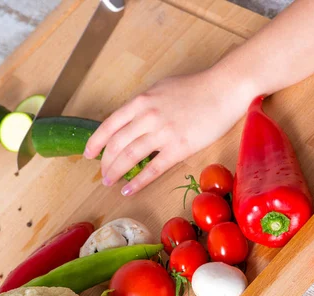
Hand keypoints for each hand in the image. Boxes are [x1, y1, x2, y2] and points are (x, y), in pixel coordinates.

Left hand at [83, 66, 253, 195]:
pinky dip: (137, 182)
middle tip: (102, 173)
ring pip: (129, 158)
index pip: (109, 126)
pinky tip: (128, 190)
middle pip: (116, 145)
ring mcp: (162, 133)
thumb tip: (130, 121)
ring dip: (116, 173)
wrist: (224, 89)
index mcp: (140, 102)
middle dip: (105, 162)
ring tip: (109, 182)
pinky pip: (152, 169)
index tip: (89, 154)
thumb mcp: (160, 89)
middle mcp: (147, 117)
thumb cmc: (196, 87)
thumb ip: (143, 105)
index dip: (95, 143)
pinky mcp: (179, 148)